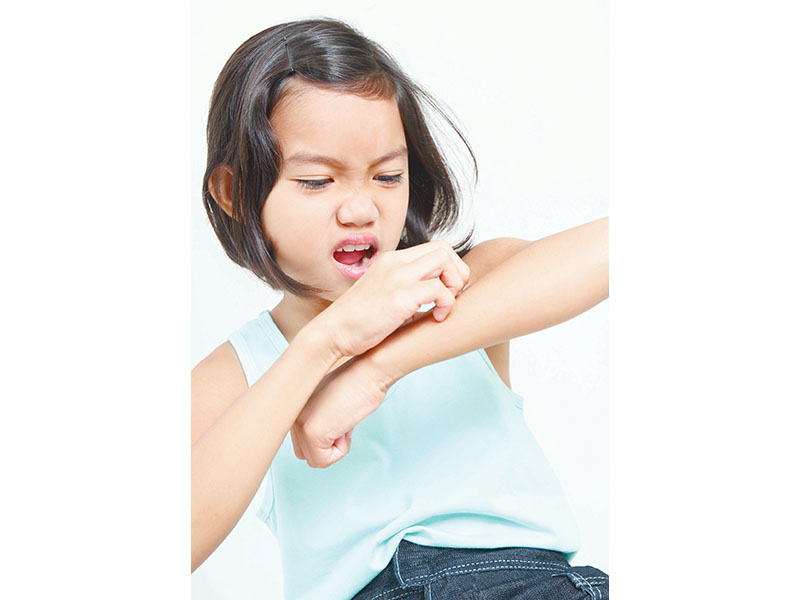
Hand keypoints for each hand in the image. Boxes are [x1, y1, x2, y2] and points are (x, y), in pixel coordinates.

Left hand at [290, 355, 390, 467]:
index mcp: (292, 404)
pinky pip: (324, 461)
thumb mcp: (328, 401)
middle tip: (341, 419)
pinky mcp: (311, 434)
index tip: (338, 414)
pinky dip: (341, 450)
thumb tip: (323, 439)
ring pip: (314, 459)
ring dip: (334, 447)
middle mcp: (290, 413)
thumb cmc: (357, 382)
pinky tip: (346, 424)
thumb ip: (317, 418)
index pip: (299, 440)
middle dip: (326, 444)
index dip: (325, 434)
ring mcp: (298, 423)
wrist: (368, 370)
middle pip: (303, 453)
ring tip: (343, 419)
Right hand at [318, 240, 469, 357]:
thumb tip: (433, 299)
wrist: (331, 334)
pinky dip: (447, 304)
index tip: (447, 291)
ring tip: (444, 307)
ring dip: (454, 284)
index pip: (435, 247)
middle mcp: (395, 263)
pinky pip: (440, 289)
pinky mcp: (400, 297)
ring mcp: (397, 278)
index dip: (450, 267)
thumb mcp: (384, 297)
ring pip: (445, 261)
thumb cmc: (357, 322)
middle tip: (452, 297)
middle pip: (445, 249)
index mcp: (392, 261)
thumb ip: (408, 291)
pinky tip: (436, 318)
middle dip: (458, 273)